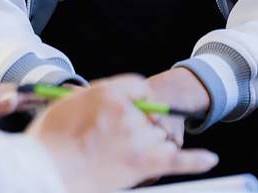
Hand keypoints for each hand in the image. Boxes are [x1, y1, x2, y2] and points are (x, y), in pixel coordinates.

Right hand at [27, 74, 216, 192]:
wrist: (48, 170)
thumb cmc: (50, 140)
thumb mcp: (66, 104)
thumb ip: (91, 97)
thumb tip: (101, 100)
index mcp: (109, 93)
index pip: (139, 87)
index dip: (138, 98)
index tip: (134, 108)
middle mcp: (128, 113)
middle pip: (152, 113)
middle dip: (142, 125)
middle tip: (121, 140)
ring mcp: (138, 139)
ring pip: (161, 136)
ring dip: (155, 143)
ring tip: (132, 154)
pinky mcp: (144, 164)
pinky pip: (179, 160)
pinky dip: (196, 160)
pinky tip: (209, 159)